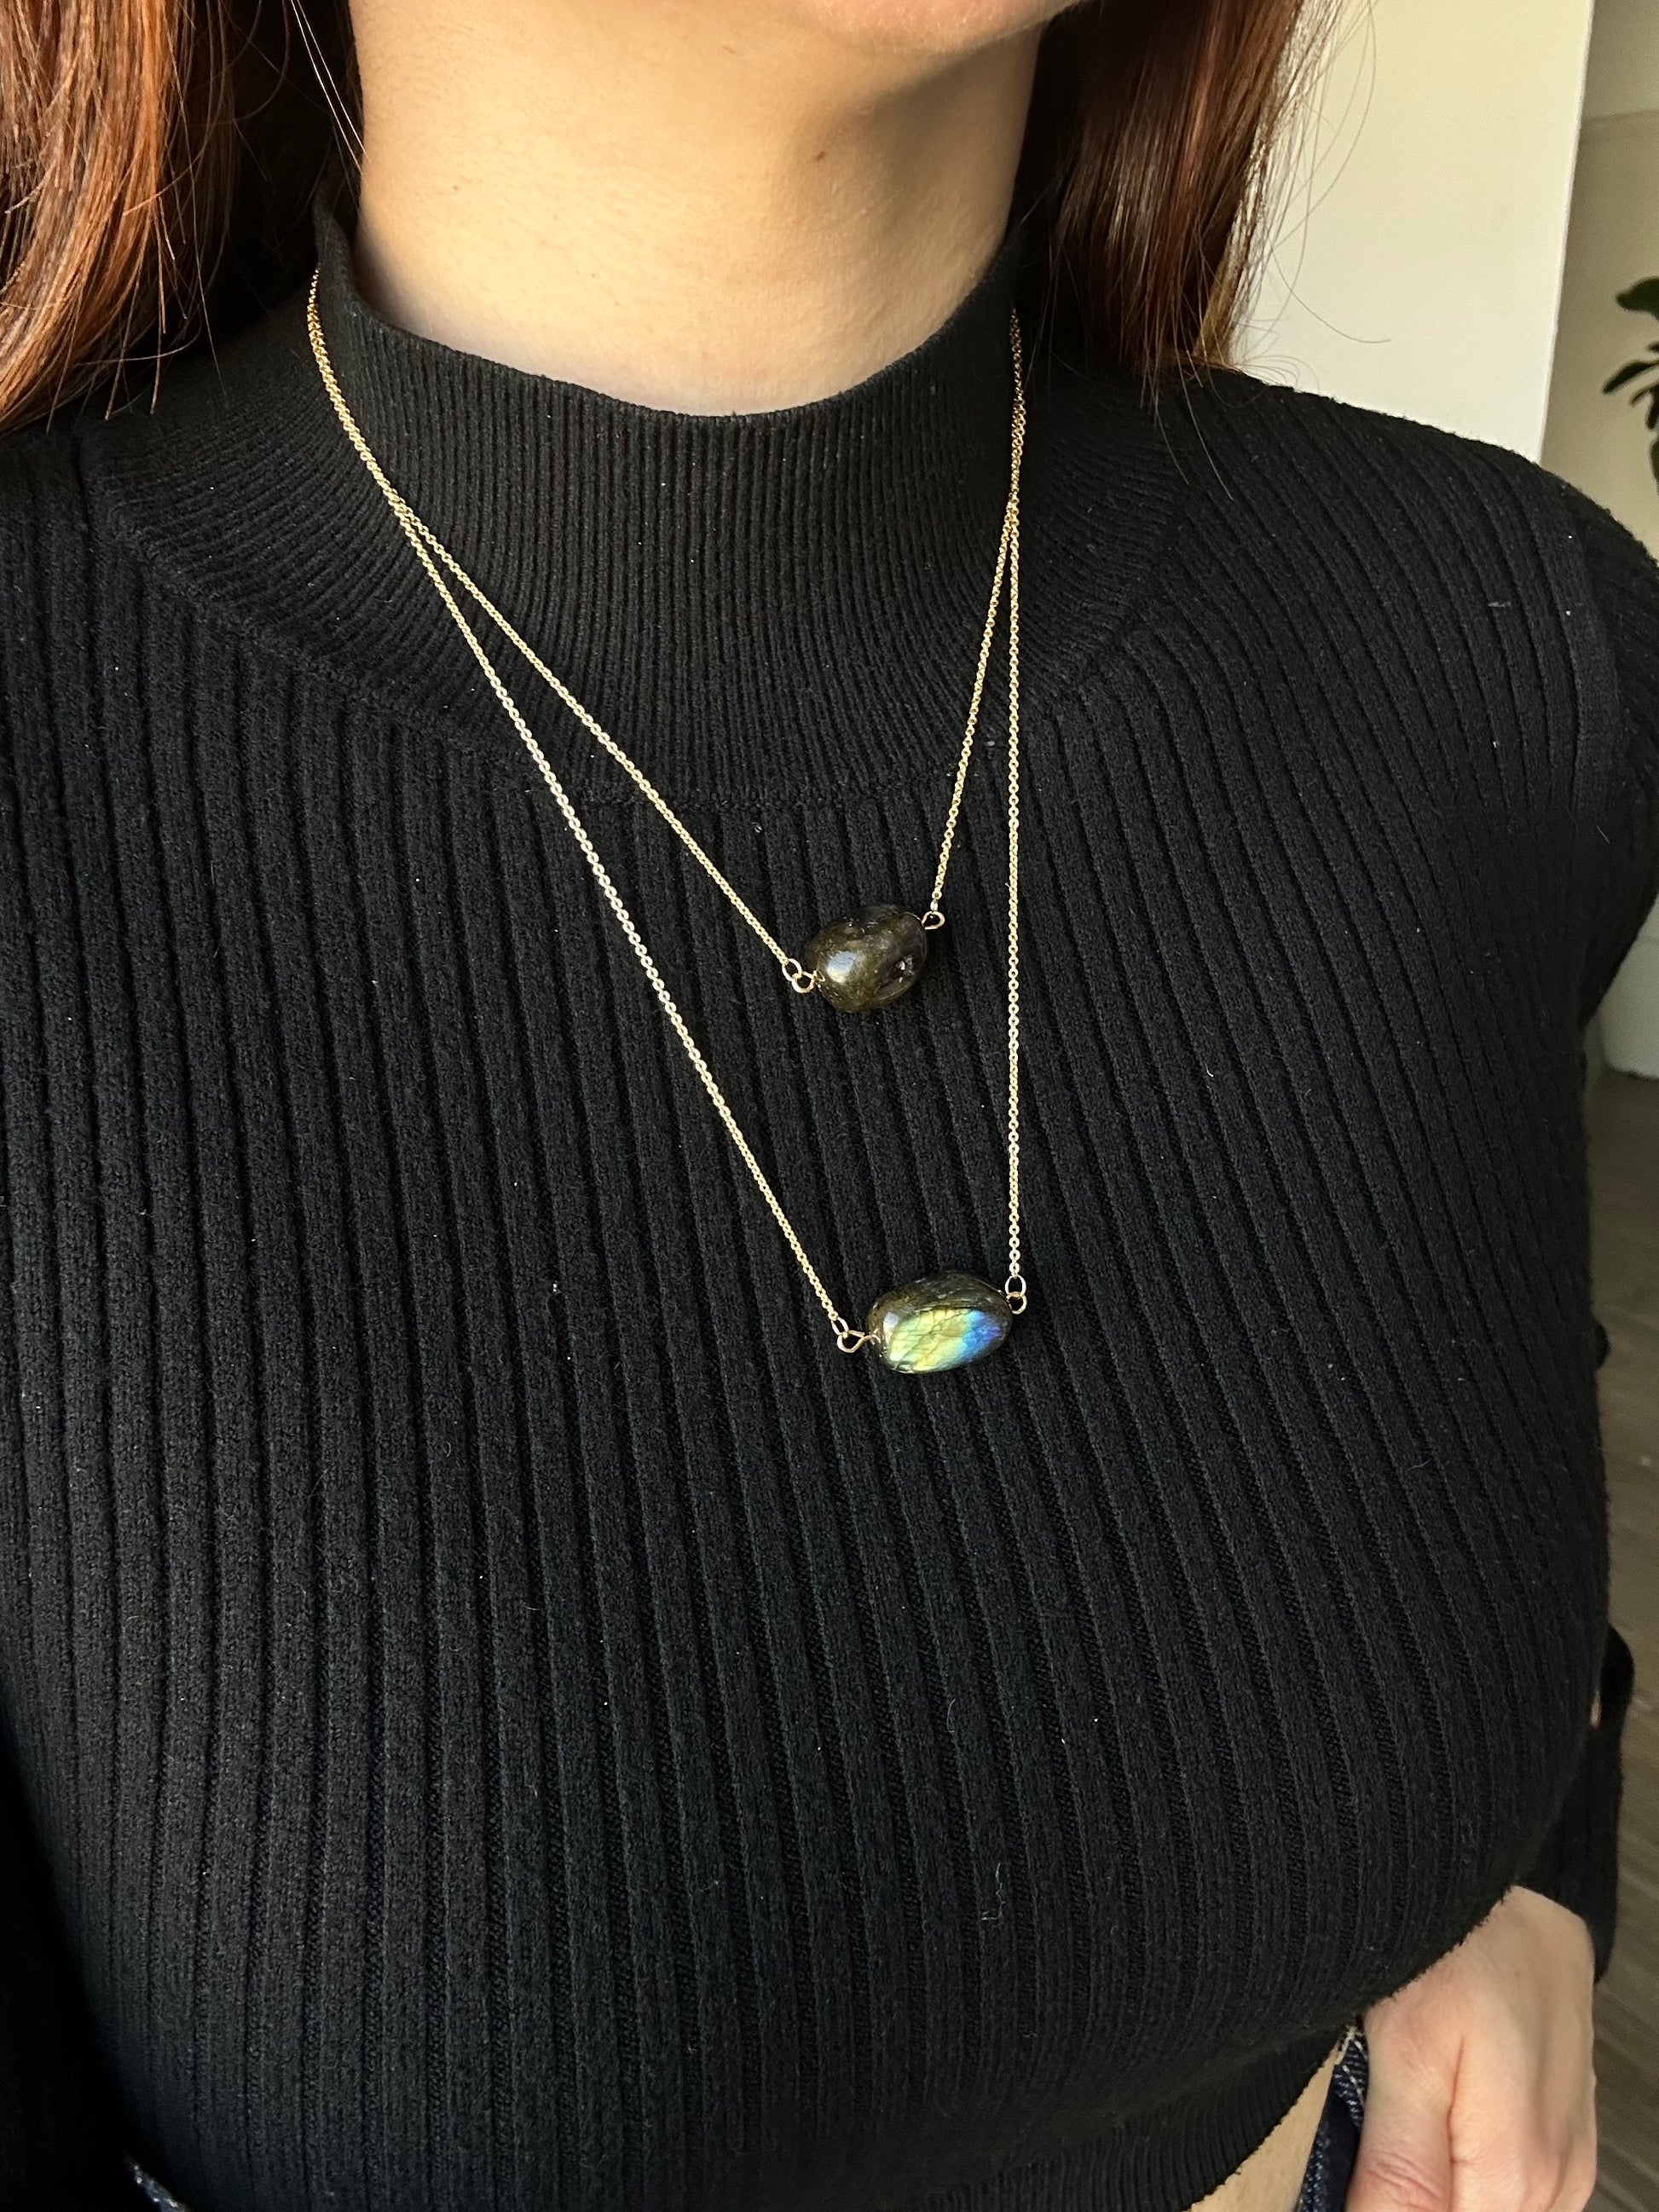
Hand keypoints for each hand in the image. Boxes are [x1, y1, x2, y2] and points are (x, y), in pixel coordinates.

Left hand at [1348, 1885, 1596, 2211]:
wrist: (1518, 1892)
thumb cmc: (1463, 1948)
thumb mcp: (1407, 2051)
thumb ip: (1399, 2168)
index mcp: (1512, 2180)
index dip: (1374, 2206)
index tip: (1349, 2160)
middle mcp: (1552, 2189)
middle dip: (1401, 2193)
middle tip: (1363, 2128)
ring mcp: (1562, 2168)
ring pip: (1475, 2205)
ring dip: (1431, 2180)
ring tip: (1394, 2109)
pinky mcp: (1559, 2143)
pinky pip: (1501, 2187)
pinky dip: (1458, 2164)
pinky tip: (1429, 2110)